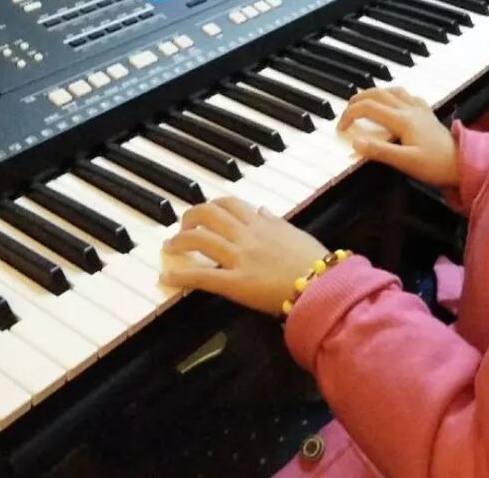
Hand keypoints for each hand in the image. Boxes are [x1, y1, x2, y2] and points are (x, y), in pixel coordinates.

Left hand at [160, 196, 329, 315]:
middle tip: (182, 227)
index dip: (211, 206)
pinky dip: (181, 275)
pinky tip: (166, 277)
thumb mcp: (296, 234)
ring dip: (179, 241)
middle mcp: (247, 235)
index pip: (230, 203)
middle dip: (190, 217)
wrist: (322, 285)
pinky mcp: (235, 283)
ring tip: (171, 247)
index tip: (204, 213)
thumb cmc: (315, 262)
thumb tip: (262, 210)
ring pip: (200, 239)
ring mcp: (239, 258)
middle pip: (209, 214)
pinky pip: (202, 275)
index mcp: (262, 223)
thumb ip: (275, 222)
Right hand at [338, 86, 459, 187]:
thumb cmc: (436, 165)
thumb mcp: (405, 162)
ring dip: (375, 93)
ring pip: (393, 90)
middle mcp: (409, 109)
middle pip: (378, 93)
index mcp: (402, 119)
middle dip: (358, 98)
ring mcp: (419, 110)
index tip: (340, 128)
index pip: (368, 108)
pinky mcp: (427, 114)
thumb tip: (355, 142)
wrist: (463, 163)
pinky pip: (408, 96)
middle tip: (346, 109)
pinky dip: (394, 95)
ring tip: (365, 102)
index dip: (350, 114)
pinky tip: (394, 102)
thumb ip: (379, 151)